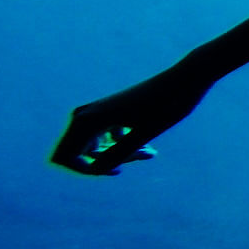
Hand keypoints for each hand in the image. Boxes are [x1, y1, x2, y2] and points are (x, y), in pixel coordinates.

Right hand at [50, 64, 212, 174]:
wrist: (184, 78)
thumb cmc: (166, 106)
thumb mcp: (143, 134)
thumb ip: (117, 154)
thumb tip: (92, 168)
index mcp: (88, 118)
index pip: (65, 157)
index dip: (87, 170)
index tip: (117, 169)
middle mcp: (86, 113)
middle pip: (80, 153)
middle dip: (106, 162)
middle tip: (141, 154)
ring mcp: (97, 111)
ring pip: (95, 146)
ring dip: (119, 154)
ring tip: (148, 152)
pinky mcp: (110, 111)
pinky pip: (106, 137)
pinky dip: (123, 145)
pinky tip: (148, 148)